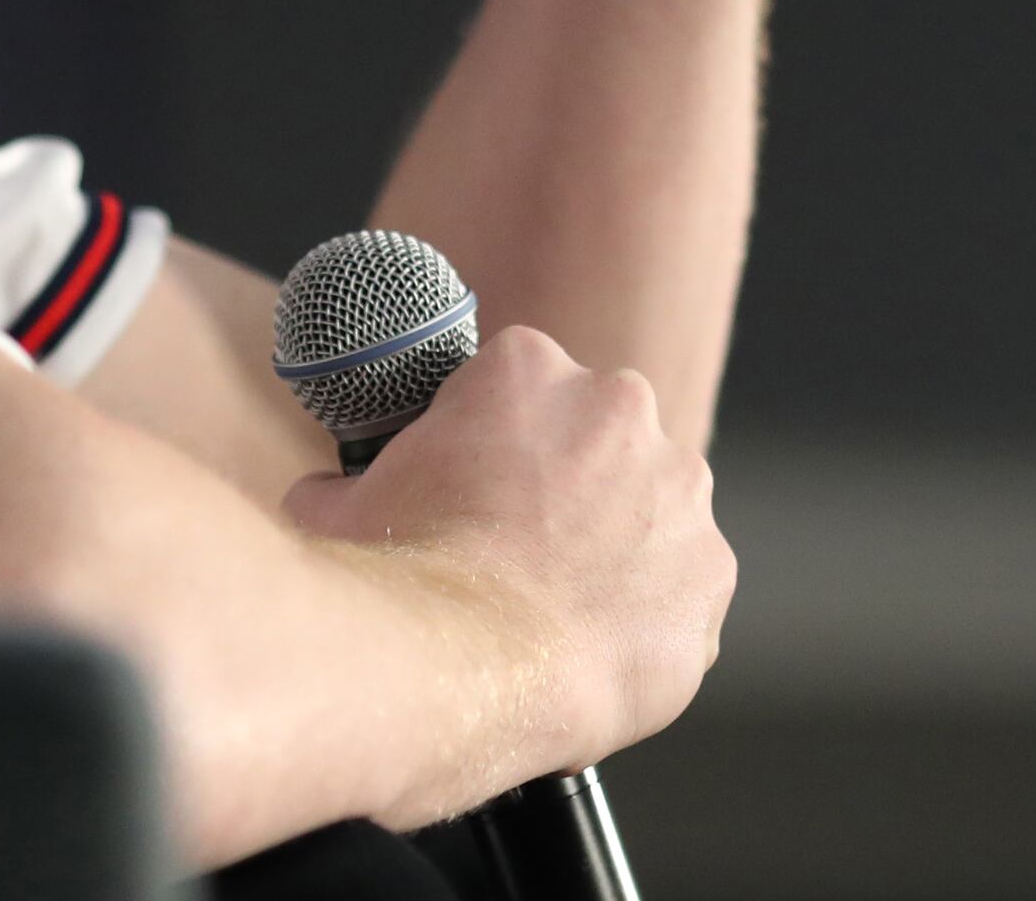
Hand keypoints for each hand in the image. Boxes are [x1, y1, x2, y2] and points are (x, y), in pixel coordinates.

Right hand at [283, 327, 732, 774]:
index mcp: (527, 367)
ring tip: (553, 607)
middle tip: (515, 549)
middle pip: (595, 434)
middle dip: (565, 483)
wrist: (467, 668)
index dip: (490, 438)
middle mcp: (618, 406)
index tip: (474, 488)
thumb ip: (348, 481)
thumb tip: (326, 491)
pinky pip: (681, 588)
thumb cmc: (400, 580)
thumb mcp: (337, 507)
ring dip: (615, 544)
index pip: (517, 382)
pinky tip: (592, 647)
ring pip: (649, 507)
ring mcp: (676, 488)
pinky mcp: (710, 569)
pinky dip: (648, 614)